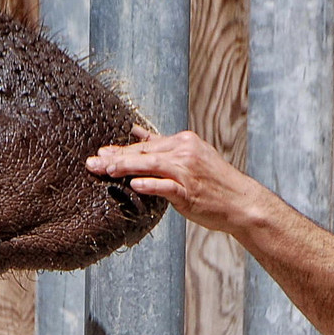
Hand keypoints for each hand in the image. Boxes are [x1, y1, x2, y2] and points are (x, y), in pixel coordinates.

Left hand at [86, 129, 268, 235]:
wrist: (240, 201)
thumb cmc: (214, 183)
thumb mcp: (192, 157)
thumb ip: (164, 147)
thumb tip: (136, 133)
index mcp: (184, 141)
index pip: (146, 144)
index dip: (121, 149)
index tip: (101, 153)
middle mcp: (184, 152)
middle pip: (143, 152)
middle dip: (115, 158)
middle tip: (93, 163)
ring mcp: (187, 171)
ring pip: (150, 165)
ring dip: (126, 167)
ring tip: (106, 171)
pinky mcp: (189, 191)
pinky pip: (165, 186)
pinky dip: (149, 185)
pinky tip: (133, 185)